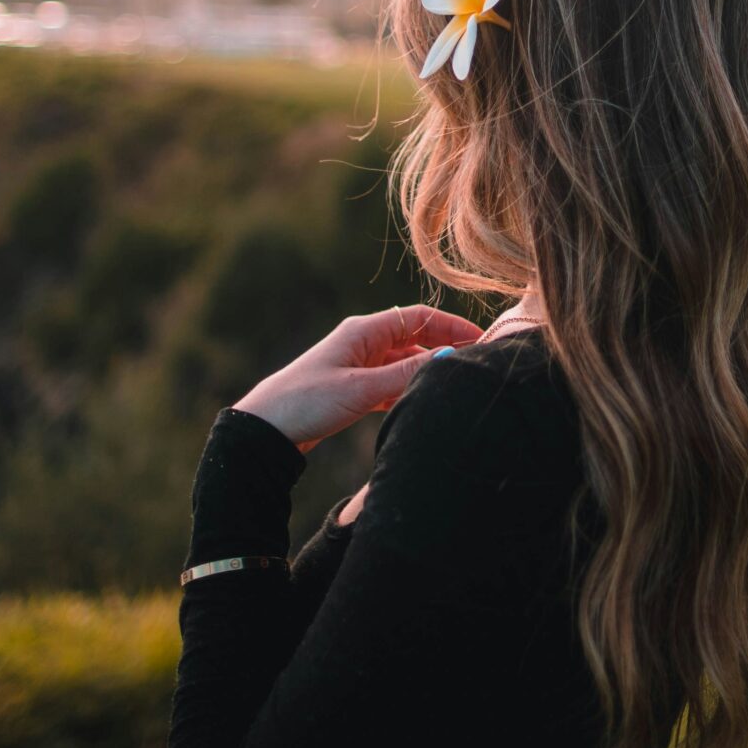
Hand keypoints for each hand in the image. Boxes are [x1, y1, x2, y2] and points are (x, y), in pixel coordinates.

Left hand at [235, 306, 480, 452]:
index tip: (482, 340)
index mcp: (364, 330)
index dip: (453, 326)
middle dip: (446, 346)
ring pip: (405, 360)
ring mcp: (358, 364)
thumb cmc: (307, 401)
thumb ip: (405, 374)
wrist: (265, 429)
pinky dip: (408, 386)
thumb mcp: (362, 389)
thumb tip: (450, 360)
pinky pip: (391, 380)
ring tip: (456, 384)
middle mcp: (363, 341)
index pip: (420, 317)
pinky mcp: (353, 387)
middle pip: (416, 336)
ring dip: (428, 369)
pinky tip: (422, 400)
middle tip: (477, 362)